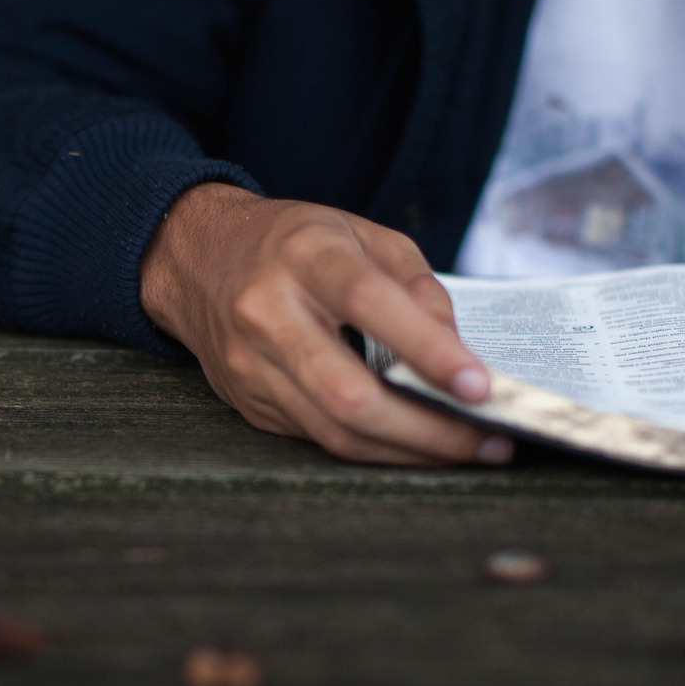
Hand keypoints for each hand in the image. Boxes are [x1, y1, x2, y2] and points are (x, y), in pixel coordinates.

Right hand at [140, 182, 514, 465]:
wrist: (196, 258)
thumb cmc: (293, 244)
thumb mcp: (362, 235)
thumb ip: (416, 288)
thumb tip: (459, 356)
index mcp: (305, 254)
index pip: (369, 303)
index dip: (427, 349)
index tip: (479, 385)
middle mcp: (268, 312)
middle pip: (349, 393)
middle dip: (427, 429)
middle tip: (488, 439)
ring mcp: (250, 365)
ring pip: (335, 431)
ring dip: (409, 450)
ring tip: (466, 449)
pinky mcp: (249, 402)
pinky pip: (321, 438)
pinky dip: (376, 446)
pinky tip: (415, 443)